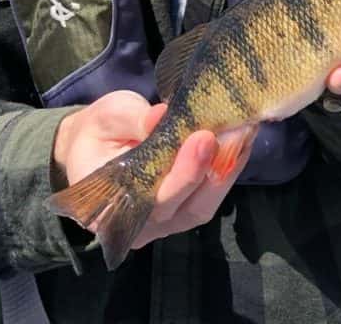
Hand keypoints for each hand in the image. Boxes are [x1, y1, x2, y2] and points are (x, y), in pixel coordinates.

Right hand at [53, 90, 253, 248]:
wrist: (96, 143)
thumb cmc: (99, 130)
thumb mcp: (108, 116)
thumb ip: (133, 120)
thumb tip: (161, 116)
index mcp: (111, 205)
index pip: (154, 198)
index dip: (184, 172)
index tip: (204, 137)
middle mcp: (140, 224)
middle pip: (186, 206)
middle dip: (215, 169)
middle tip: (237, 131)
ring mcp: (165, 222)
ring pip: (203, 204)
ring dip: (228, 169)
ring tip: (245, 131)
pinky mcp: (183, 209)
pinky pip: (208, 195)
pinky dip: (228, 169)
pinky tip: (241, 141)